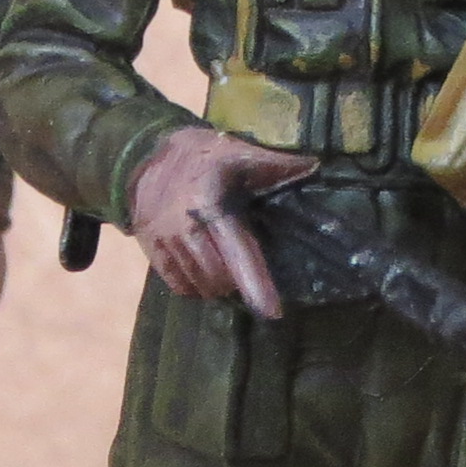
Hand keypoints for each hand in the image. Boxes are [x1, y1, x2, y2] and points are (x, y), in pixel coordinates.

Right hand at [127, 127, 315, 317]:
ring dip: (218, 285)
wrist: (150, 154)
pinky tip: (204, 275)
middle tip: (246, 270)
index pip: (238, 252)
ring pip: (200, 284)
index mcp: (212, 203)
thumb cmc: (207, 157)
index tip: (273, 313)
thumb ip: (278, 164)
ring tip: (226, 271)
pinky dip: (195, 287)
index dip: (257, 284)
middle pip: (220, 277)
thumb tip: (316, 165)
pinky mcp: (149, 247)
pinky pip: (177, 284)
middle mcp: (186, 225)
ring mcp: (163, 239)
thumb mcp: (242, 153)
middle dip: (238, 282)